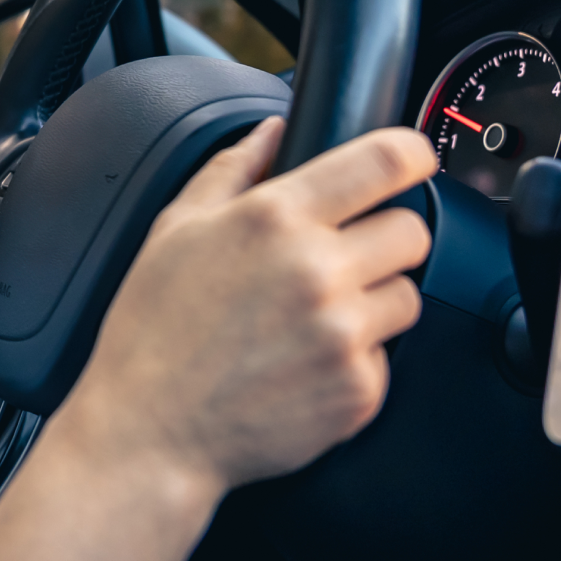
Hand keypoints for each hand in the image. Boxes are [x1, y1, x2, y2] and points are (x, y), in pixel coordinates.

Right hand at [54, 118, 436, 492]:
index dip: (410, 153)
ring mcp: (344, 335)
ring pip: (407, 296)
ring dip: (373, 301)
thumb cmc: (153, 331)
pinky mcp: (359, 391)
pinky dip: (356, 359)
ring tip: (313, 319)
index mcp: (276, 219)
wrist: (149, 431)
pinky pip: (387, 358)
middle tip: (340, 258)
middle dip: (384, 236)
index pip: (385, 161)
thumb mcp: (175, 229)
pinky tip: (304, 363)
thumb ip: (232, 168)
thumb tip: (275, 129)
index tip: (410, 160)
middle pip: (412, 231)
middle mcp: (319, 271)